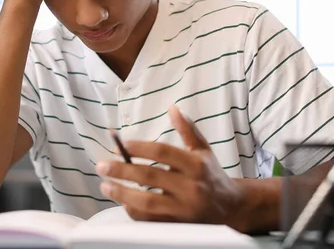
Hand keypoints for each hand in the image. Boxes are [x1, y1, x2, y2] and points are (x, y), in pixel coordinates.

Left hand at [96, 105, 246, 229]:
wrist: (231, 208)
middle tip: (102, 165)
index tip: (121, 145)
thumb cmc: (212, 175)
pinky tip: (122, 202)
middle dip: (122, 170)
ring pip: (148, 202)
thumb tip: (173, 108)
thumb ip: (188, 129)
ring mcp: (184, 209)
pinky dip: (134, 212)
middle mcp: (190, 187)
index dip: (140, 148)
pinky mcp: (178, 225)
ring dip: (123, 194)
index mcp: (196, 165)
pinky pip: (151, 221)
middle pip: (150, 177)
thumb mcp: (204, 150)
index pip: (163, 152)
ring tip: (105, 186)